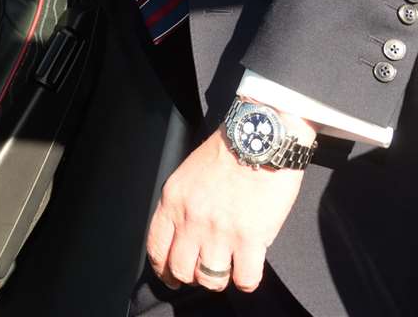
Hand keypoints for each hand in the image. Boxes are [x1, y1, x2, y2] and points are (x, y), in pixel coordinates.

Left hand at [146, 116, 310, 293]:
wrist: (260, 137)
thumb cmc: (229, 150)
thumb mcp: (189, 173)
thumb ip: (182, 204)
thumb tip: (184, 232)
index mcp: (173, 200)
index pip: (157, 248)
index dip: (164, 269)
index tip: (172, 276)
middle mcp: (192, 219)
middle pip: (181, 270)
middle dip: (191, 277)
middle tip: (204, 273)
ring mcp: (220, 231)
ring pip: (210, 280)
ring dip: (219, 279)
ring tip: (228, 268)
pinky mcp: (250, 238)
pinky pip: (245, 279)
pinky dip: (247, 281)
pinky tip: (249, 268)